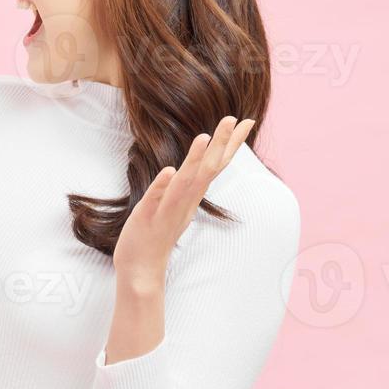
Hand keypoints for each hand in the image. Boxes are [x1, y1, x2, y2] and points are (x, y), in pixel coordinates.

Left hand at [113, 116, 255, 278]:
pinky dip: (163, 186)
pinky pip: (156, 200)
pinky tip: (169, 171)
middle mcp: (185, 202)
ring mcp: (167, 211)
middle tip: (234, 118)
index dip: (231, 144)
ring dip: (195, 160)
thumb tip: (201, 165)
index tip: (248, 120)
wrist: (141, 271)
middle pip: (207, 169)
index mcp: (191, 196)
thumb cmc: (157, 234)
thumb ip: (189, 185)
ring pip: (185, 183)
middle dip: (221, 144)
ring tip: (204, 137)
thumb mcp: (178, 205)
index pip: (215, 166)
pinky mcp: (147, 219)